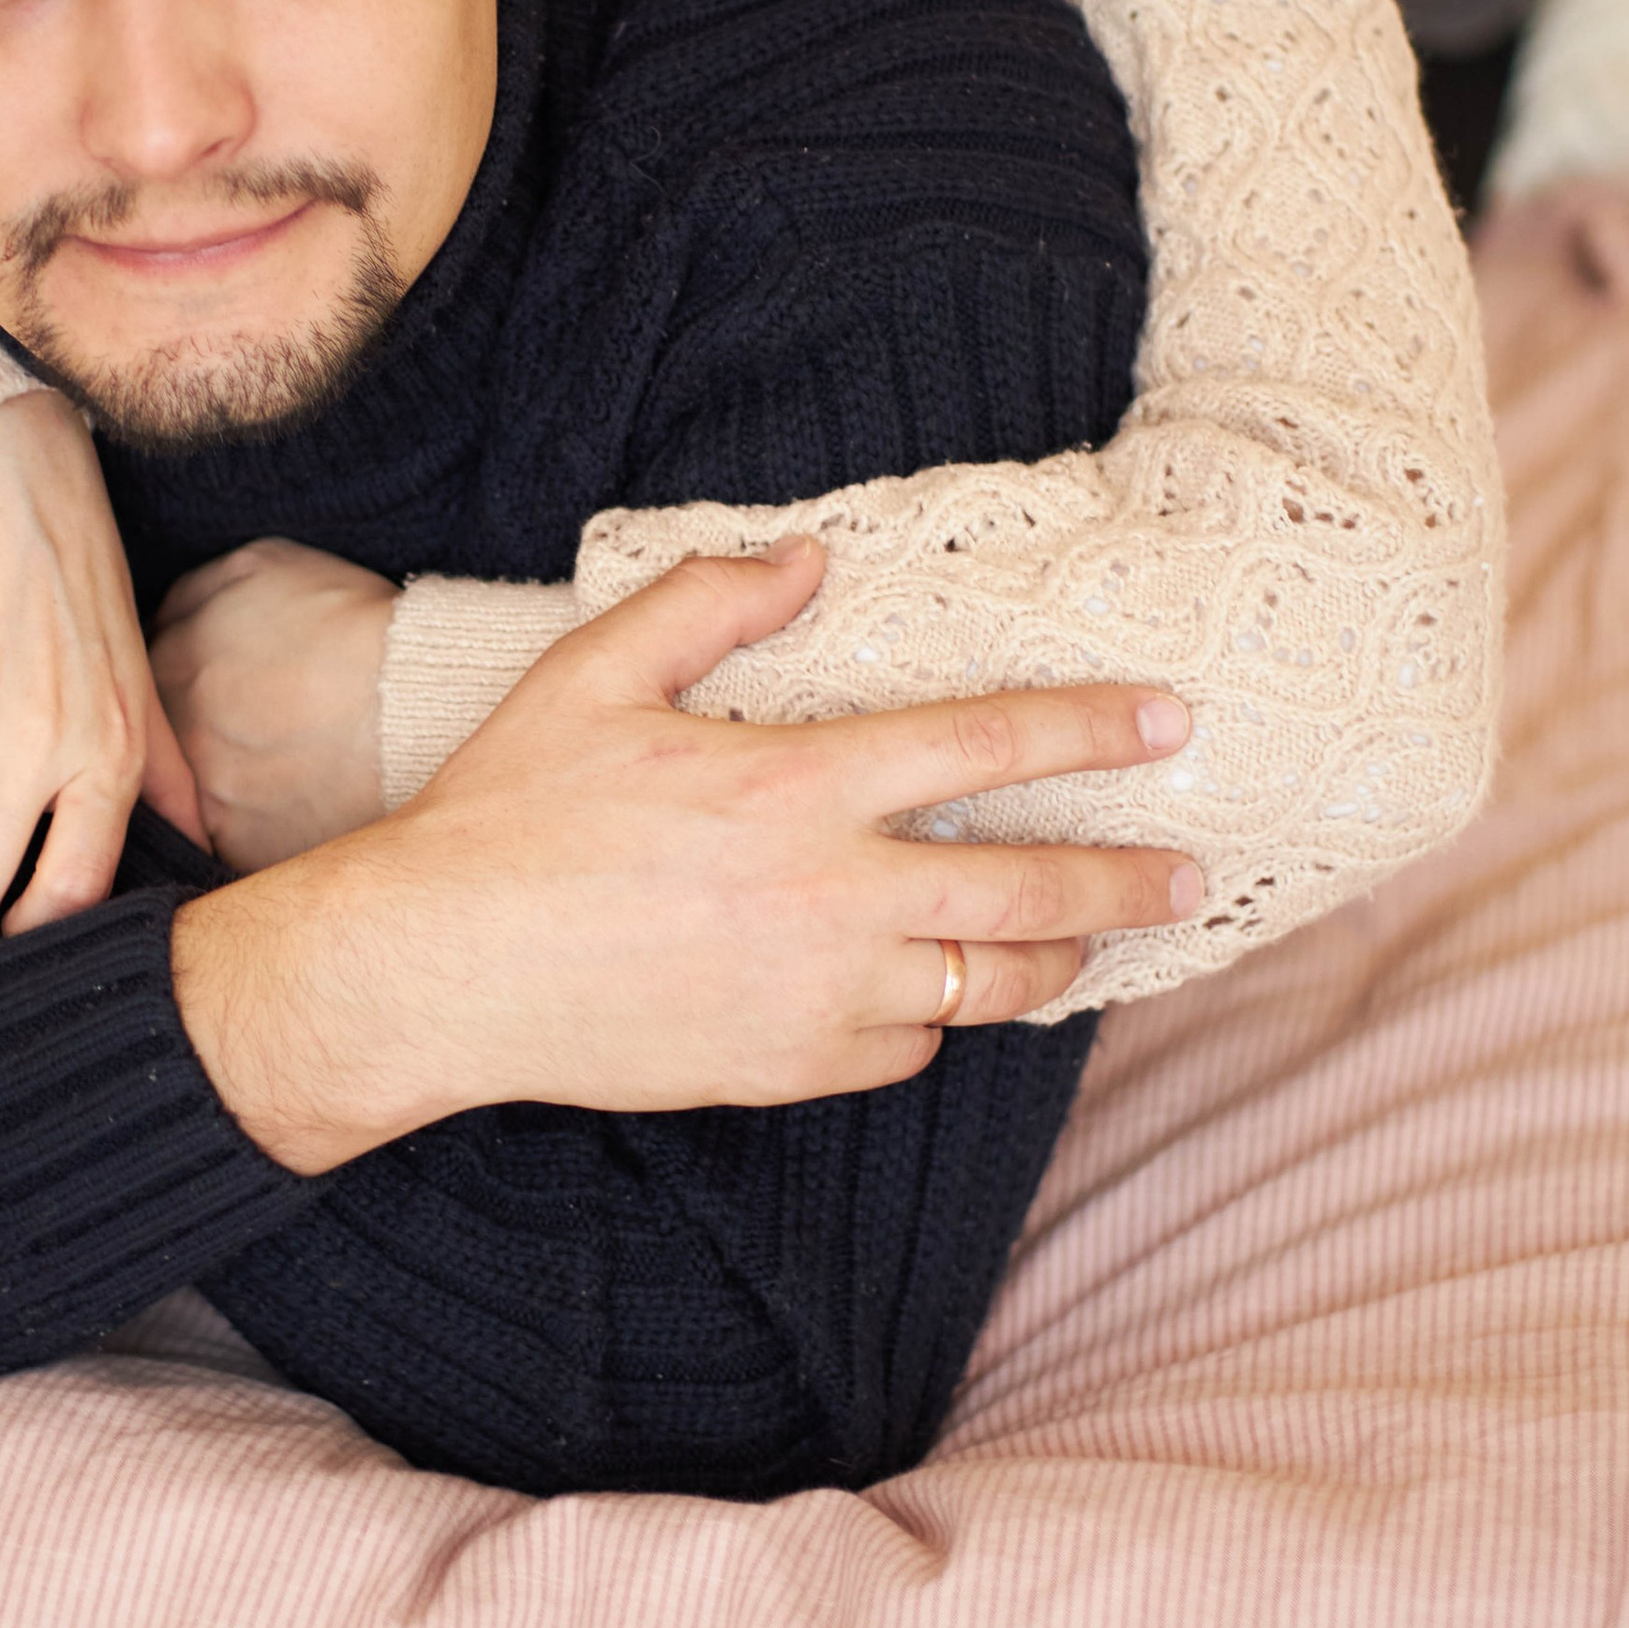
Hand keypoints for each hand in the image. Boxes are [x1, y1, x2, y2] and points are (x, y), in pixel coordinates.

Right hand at [174, 538, 1203, 1174]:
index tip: (1169, 723)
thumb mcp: (591, 674)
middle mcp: (829, 896)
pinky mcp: (789, 1069)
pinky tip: (930, 993)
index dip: (1090, 729)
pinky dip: (932, 1019)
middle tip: (1191, 874)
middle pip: (1029, 895)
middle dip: (1129, 883)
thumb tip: (810, 558)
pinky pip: (906, 1047)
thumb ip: (708, 602)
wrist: (437, 972)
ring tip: (1092, 945)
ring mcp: (817, 996)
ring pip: (986, 989)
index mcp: (793, 783)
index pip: (983, 746)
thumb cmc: (506, 815)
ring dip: (1055, 965)